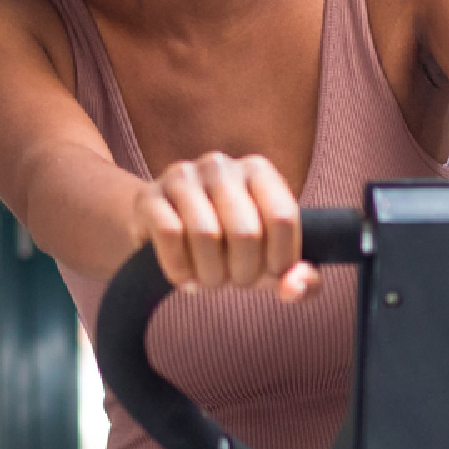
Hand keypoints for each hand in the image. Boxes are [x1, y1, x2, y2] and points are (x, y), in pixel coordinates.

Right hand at [130, 153, 320, 301]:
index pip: (282, 217)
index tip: (268, 275)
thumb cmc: (229, 248)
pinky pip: (170, 235)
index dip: (279, 260)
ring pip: (206, 234)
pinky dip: (180, 269)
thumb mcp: (269, 262)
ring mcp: (181, 176)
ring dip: (211, 276)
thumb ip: (300, 280)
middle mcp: (220, 165)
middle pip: (245, 232)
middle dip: (243, 274)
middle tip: (234, 281)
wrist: (166, 234)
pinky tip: (184, 275)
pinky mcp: (147, 196)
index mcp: (258, 170)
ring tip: (209, 280)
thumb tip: (297, 284)